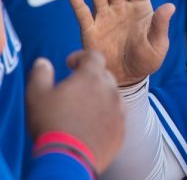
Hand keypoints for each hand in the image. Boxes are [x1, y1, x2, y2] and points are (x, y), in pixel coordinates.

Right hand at [25, 51, 124, 172]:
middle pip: (104, 76)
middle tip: (74, 90)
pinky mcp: (122, 128)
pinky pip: (116, 116)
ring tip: (82, 110)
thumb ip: (41, 74)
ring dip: (99, 98)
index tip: (70, 65)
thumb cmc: (52, 124)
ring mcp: (119, 110)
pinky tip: (91, 125)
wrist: (70, 158)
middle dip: (90, 78)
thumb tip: (44, 62)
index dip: (81, 56)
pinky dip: (106, 116)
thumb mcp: (37, 96)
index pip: (94, 56)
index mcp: (91, 78)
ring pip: (112, 96)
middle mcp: (110, 90)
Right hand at [69, 0, 174, 85]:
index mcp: (141, 8)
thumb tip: (170, 6)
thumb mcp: (158, 44)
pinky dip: (78, 4)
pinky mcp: (90, 31)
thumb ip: (161, 25)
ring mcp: (105, 17)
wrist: (128, 78)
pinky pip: (83, 15)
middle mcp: (122, 8)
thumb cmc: (147, 60)